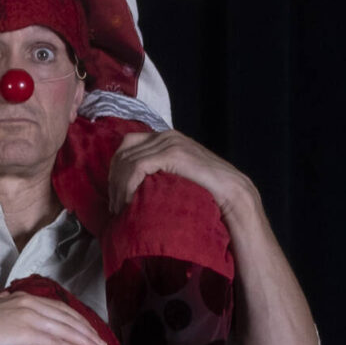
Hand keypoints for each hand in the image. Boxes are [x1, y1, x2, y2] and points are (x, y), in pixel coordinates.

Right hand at [0, 282, 108, 344]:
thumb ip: (3, 304)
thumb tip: (8, 298)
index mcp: (23, 298)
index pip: (58, 308)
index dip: (76, 320)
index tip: (88, 331)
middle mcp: (29, 304)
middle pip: (66, 317)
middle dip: (86, 331)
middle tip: (101, 343)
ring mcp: (28, 317)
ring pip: (64, 329)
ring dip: (84, 340)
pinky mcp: (25, 332)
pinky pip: (54, 341)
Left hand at [106, 129, 249, 220]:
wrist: (231, 192)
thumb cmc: (206, 190)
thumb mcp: (177, 176)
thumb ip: (159, 172)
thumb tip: (135, 186)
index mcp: (165, 137)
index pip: (126, 145)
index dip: (115, 170)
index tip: (115, 195)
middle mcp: (165, 135)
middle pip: (123, 152)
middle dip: (114, 181)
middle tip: (115, 207)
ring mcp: (169, 142)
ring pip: (127, 160)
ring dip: (119, 187)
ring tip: (121, 209)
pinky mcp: (172, 153)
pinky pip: (137, 167)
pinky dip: (128, 185)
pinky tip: (130, 202)